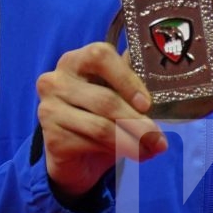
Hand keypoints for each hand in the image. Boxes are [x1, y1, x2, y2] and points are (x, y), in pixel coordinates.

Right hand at [36, 42, 167, 201]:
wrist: (74, 156)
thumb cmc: (98, 116)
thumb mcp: (116, 95)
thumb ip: (132, 83)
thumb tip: (163, 80)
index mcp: (75, 60)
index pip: (100, 56)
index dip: (127, 79)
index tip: (147, 103)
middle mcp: (56, 80)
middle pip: (104, 98)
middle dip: (137, 121)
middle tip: (158, 137)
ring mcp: (49, 109)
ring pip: (101, 125)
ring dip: (133, 140)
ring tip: (152, 148)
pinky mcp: (52, 137)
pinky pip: (92, 143)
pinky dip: (119, 151)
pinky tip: (135, 154)